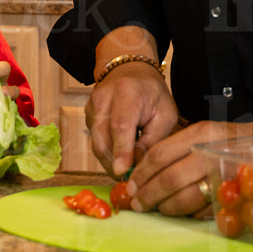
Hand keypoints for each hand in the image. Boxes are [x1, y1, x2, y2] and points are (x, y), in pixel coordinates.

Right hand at [84, 61, 180, 180]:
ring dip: (111, 160)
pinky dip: (107, 152)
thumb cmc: (152, 94)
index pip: (120, 125)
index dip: (121, 150)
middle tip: (129, 180)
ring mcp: (92, 106)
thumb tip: (137, 166)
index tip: (122, 172)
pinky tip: (120, 155)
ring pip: (97, 142)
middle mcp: (104, 98)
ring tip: (128, 169)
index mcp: (127, 92)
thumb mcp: (165, 114)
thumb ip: (153, 140)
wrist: (130, 71)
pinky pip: (95, 140)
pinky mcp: (87, 114)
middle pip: (103, 138)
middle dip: (114, 163)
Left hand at [124, 118, 252, 215]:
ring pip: (186, 197)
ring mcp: (225, 175)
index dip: (141, 174)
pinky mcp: (237, 194)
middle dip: (149, 195)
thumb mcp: (203, 133)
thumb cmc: (229, 141)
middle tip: (138, 204)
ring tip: (158, 209)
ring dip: (167, 207)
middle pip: (169, 178)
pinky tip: (184, 212)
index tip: (131, 186)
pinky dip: (191, 213)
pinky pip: (207, 209)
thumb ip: (176, 148)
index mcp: (200, 134)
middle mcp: (211, 152)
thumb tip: (143, 171)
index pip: (160, 155)